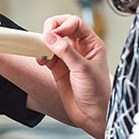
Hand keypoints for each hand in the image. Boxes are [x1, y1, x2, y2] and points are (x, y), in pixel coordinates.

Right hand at [39, 15, 110, 137]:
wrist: (92, 115)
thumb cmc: (98, 93)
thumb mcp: (83, 69)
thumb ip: (66, 51)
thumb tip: (50, 36)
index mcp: (92, 44)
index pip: (75, 23)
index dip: (64, 24)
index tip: (55, 33)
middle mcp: (80, 48)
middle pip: (62, 27)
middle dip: (52, 28)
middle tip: (45, 36)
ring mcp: (68, 58)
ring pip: (52, 41)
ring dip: (44, 42)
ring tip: (41, 50)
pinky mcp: (58, 68)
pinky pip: (45, 55)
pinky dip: (40, 54)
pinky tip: (40, 60)